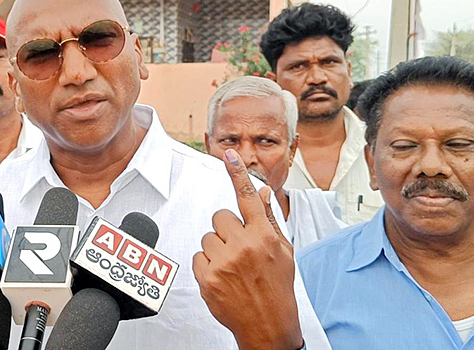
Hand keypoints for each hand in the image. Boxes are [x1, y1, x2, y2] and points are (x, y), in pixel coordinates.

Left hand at [193, 149, 302, 349]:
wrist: (269, 326)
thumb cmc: (277, 288)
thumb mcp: (283, 253)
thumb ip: (269, 221)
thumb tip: (262, 193)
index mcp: (264, 237)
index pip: (249, 199)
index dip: (237, 175)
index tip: (228, 156)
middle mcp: (244, 246)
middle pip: (220, 218)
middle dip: (226, 230)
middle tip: (238, 249)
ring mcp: (224, 262)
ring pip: (207, 237)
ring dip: (216, 249)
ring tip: (232, 267)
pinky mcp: (208, 277)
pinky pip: (198, 256)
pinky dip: (207, 265)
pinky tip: (222, 277)